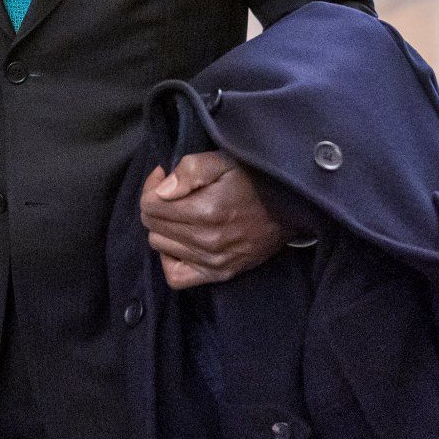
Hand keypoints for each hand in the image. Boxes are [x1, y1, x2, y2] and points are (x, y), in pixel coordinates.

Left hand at [139, 151, 287, 289]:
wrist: (289, 207)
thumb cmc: (254, 180)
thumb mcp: (223, 161)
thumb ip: (190, 170)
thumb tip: (162, 190)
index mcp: (205, 211)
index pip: (150, 205)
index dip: (152, 186)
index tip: (165, 176)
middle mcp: (207, 241)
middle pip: (152, 225)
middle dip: (156, 205)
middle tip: (172, 193)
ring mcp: (213, 261)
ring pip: (160, 246)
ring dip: (164, 228)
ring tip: (179, 214)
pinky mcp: (219, 274)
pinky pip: (176, 277)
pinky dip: (171, 258)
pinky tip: (180, 242)